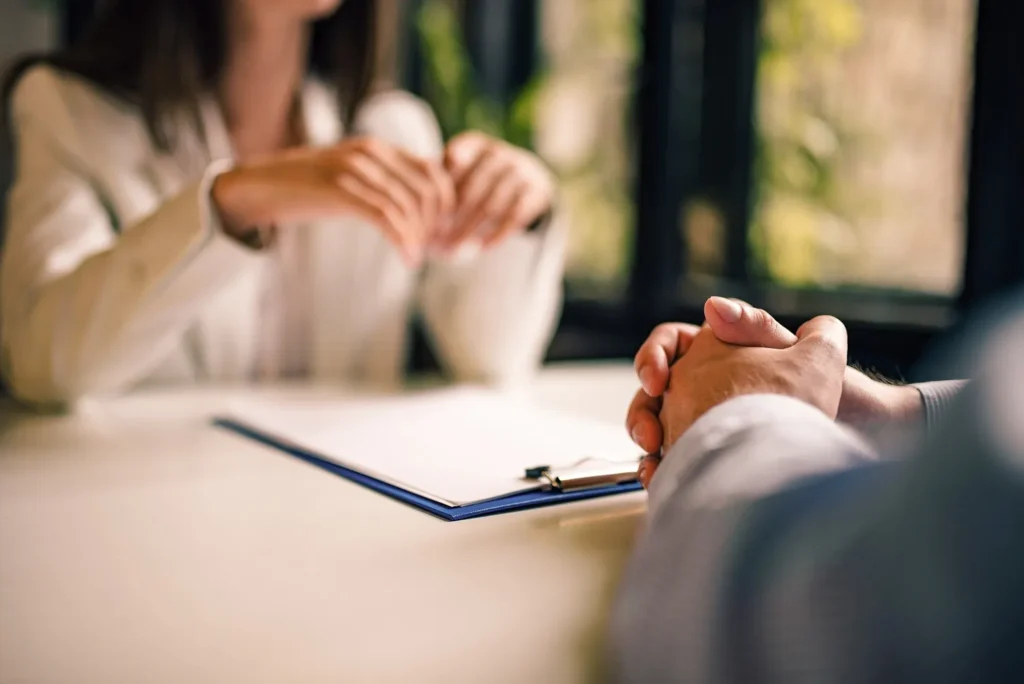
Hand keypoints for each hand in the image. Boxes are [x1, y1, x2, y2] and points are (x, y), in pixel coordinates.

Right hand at [211, 137, 454, 264]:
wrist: (259, 185)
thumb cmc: (309, 189)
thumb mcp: (352, 178)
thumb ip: (384, 183)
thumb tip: (423, 207)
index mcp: (379, 148)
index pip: (434, 171)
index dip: (447, 204)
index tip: (443, 232)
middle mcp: (370, 153)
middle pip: (427, 190)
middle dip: (437, 225)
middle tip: (434, 250)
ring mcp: (353, 169)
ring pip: (408, 206)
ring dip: (420, 238)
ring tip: (418, 258)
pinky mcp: (338, 190)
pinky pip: (385, 217)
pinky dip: (402, 241)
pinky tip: (407, 258)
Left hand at [437, 131, 554, 251]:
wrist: (528, 179)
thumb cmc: (480, 177)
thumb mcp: (461, 171)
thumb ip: (440, 180)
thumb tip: (416, 209)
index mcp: (477, 143)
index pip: (454, 162)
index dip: (440, 188)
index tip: (426, 212)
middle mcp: (501, 152)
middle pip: (471, 189)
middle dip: (452, 218)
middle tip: (435, 240)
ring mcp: (521, 171)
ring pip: (491, 205)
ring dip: (469, 230)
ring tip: (453, 250)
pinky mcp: (537, 191)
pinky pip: (514, 216)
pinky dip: (496, 234)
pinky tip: (480, 248)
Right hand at [626, 298, 922, 486]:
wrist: (869, 445)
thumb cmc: (844, 396)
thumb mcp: (803, 353)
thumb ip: (755, 327)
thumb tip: (711, 307)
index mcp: (724, 354)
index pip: (670, 345)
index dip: (653, 358)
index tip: (658, 380)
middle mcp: (711, 387)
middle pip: (654, 393)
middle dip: (642, 412)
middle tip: (648, 434)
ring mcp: (709, 425)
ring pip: (659, 431)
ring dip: (648, 445)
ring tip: (654, 465)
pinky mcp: (714, 461)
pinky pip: (677, 465)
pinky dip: (665, 473)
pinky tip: (664, 482)